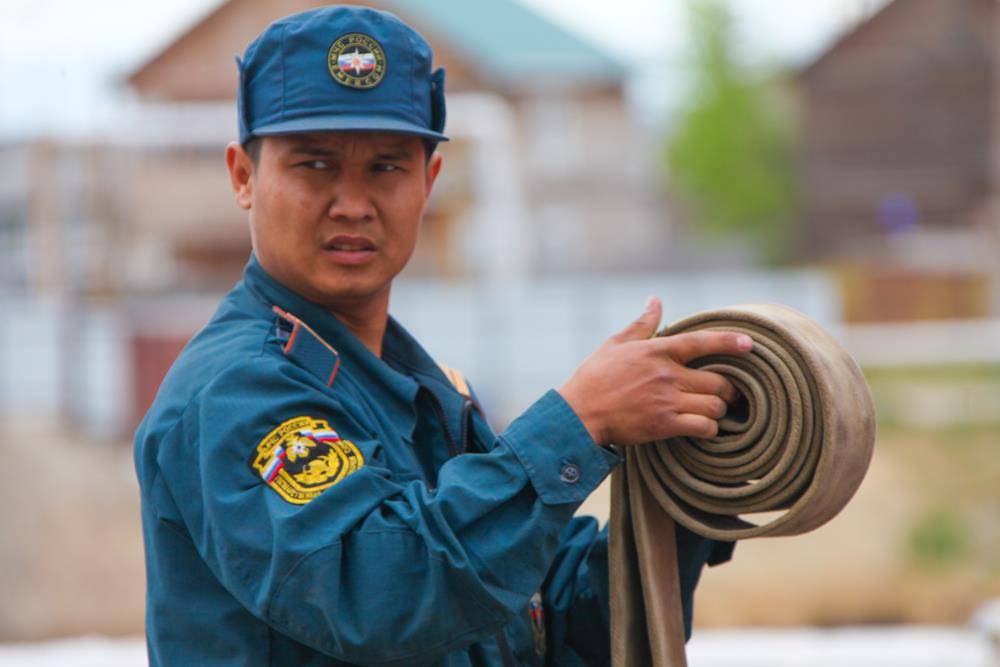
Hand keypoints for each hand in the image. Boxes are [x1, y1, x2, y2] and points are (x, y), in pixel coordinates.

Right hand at [557, 296, 752, 446]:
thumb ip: (642, 324)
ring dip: (717, 410)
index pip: (701, 342)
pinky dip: (708, 429)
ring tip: (711, 412)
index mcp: (657, 351)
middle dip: (728, 389)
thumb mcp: (616, 344)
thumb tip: (655, 300)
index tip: (749, 344)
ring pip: (715, 405)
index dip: (729, 342)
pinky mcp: (664, 425)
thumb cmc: (595, 377)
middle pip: (718, 380)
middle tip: (727, 394)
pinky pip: (703, 427)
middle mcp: (666, 374)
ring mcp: (667, 401)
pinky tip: (702, 428)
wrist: (579, 413)